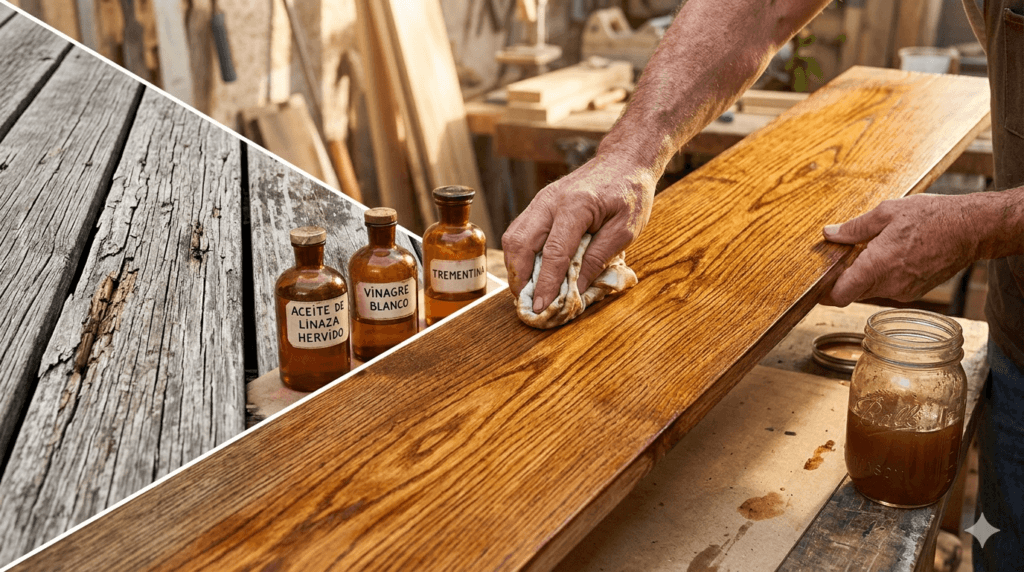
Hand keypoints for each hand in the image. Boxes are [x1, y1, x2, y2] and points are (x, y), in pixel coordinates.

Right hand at [502, 154, 654, 311]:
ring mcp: (541, 200)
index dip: (545, 283)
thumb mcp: (625, 231)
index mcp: (576, 206)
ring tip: (527, 290)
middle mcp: (551, 201)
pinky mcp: (539, 204)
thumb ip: (598, 259)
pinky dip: (520, 255)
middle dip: (520, 277)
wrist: (624, 161)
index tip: (541, 307)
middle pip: (521, 243)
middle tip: (528, 303)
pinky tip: (530, 271)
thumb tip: (575, 289)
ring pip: (513, 237)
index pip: (553, 252)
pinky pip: (519, 231)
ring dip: (516, 267)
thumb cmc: (630, 193)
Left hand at [821, 194, 977, 305]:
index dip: (823, 293)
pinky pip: (888, 287)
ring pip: (870, 289)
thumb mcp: (887, 213)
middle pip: (853, 291)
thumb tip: (829, 233)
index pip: (839, 296)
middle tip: (843, 255)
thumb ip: (854, 227)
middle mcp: (889, 285)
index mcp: (877, 266)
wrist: (972, 229)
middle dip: (844, 277)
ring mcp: (903, 291)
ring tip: (872, 249)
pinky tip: (892, 254)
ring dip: (865, 274)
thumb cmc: (932, 217)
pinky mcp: (914, 292)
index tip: (815, 283)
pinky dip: (883, 275)